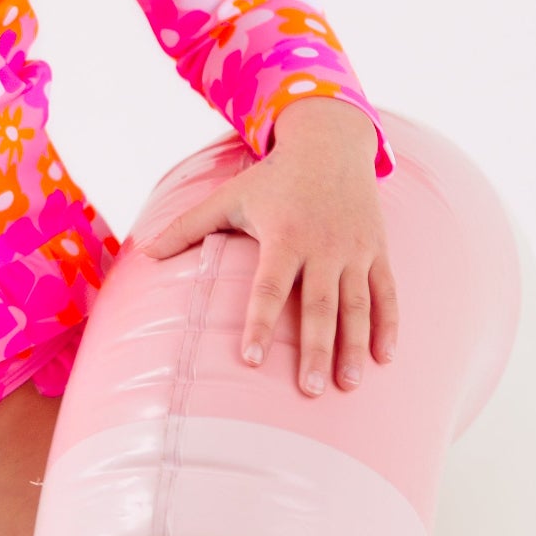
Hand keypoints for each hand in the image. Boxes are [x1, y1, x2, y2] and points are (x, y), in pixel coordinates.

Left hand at [131, 129, 397, 395]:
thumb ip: (188, 226)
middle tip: (311, 391)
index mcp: (284, 236)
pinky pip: (387, 293)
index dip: (259, 323)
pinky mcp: (378, 251)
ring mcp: (355, 250)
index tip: (250, 360)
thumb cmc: (273, 178)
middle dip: (317, 350)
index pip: (269, 287)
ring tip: (347, 385)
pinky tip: (384, 359)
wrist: (332, 144)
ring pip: (357, 305)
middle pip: (319, 306)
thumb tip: (147, 253)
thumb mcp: (228, 195)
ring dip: (354, 346)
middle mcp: (322, 246)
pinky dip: (389, 326)